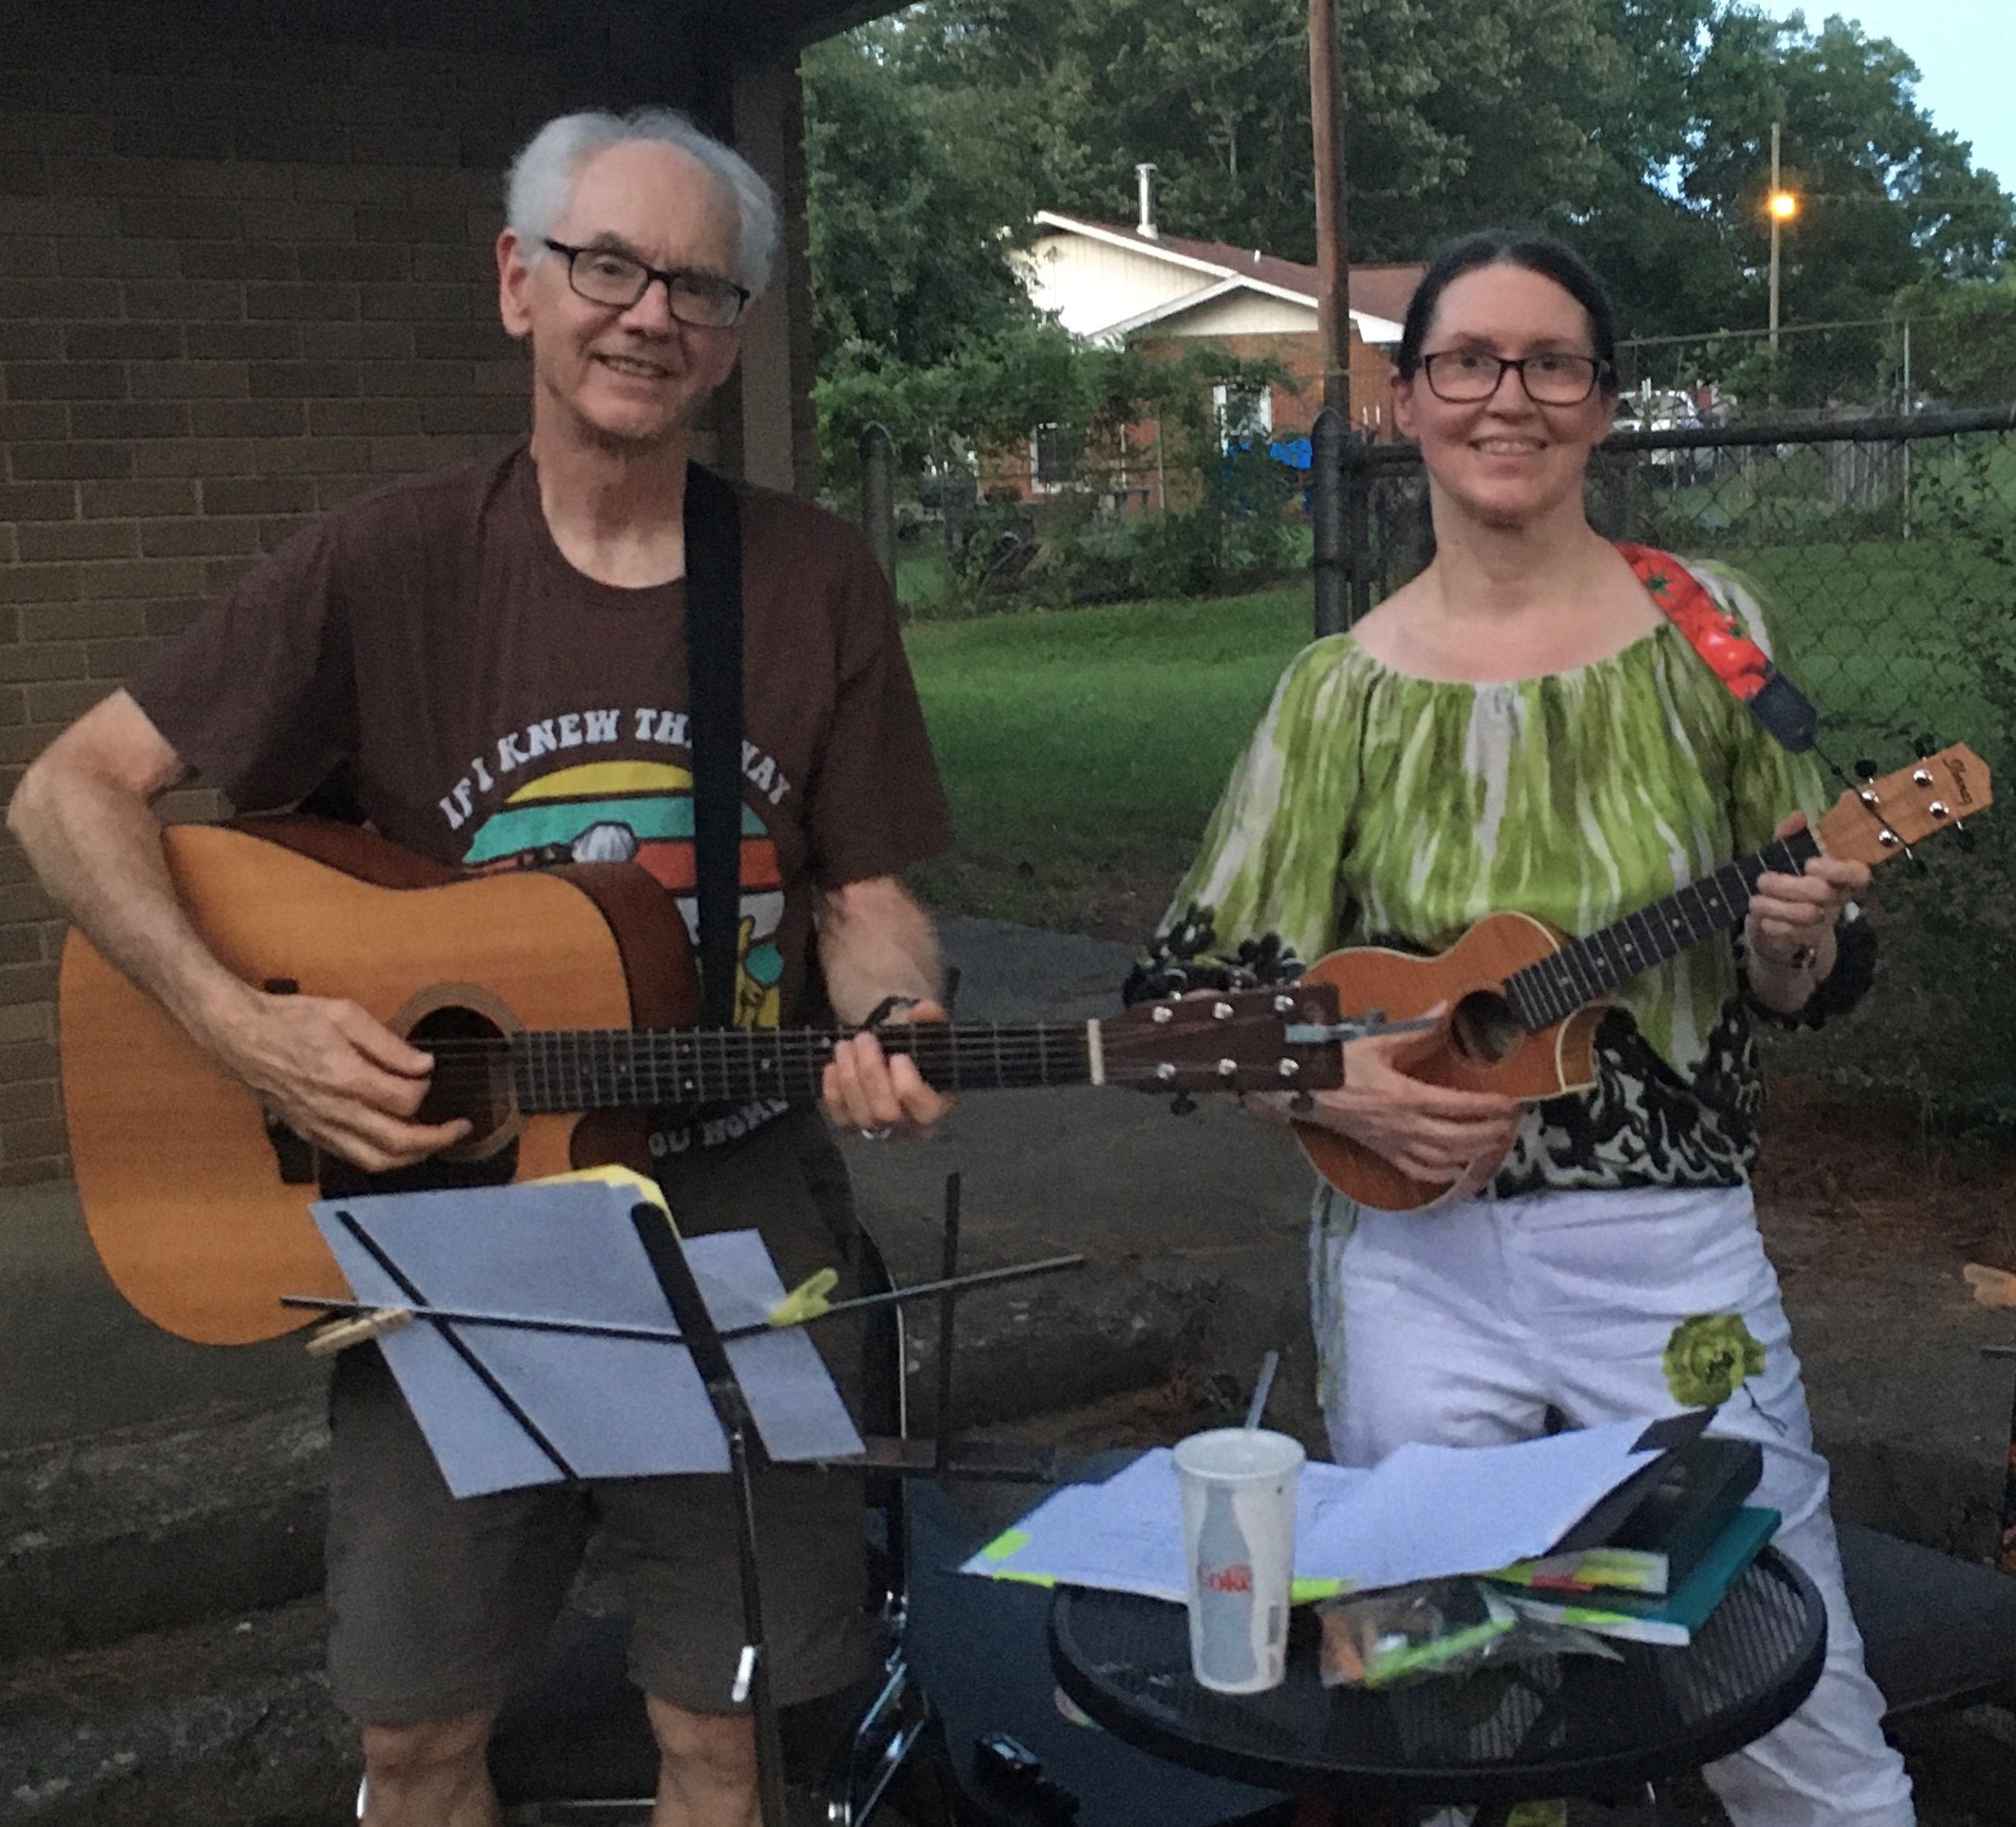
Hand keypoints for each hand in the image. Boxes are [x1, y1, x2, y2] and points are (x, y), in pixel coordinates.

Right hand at [207, 988, 471, 1172]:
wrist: (239, 1036)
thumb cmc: (290, 1020)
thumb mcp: (344, 1015)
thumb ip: (387, 1044)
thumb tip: (424, 1065)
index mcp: (345, 1077)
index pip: (404, 1100)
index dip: (426, 1089)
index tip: (429, 1073)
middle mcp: (334, 1110)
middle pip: (396, 1142)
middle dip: (436, 1139)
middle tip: (460, 1129)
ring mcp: (320, 1127)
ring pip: (375, 1160)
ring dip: (412, 1158)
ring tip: (434, 1143)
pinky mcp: (310, 1134)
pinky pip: (352, 1157)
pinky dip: (381, 1158)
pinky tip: (396, 1145)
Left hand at [822, 998, 953, 1138]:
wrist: (892, 1060)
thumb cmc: (915, 1050)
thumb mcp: (927, 1033)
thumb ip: (930, 1020)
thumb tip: (924, 1009)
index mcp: (937, 1107)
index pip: (925, 1110)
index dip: (908, 1084)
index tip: (898, 1056)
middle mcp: (910, 1127)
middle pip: (887, 1113)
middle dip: (871, 1073)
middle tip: (864, 1039)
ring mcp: (879, 1130)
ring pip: (861, 1115)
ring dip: (849, 1076)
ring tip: (845, 1045)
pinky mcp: (853, 1126)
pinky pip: (840, 1116)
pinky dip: (833, 1090)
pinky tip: (833, 1065)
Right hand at [1249, 1006, 1522, 1189]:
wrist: (1303, 1089)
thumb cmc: (1339, 1064)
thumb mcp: (1376, 1042)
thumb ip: (1415, 1030)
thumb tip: (1445, 1008)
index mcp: (1405, 1097)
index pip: (1458, 1106)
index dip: (1487, 1107)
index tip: (1510, 1103)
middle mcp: (1404, 1126)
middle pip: (1458, 1139)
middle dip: (1489, 1134)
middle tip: (1511, 1125)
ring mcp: (1394, 1144)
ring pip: (1443, 1159)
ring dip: (1473, 1155)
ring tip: (1494, 1145)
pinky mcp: (1383, 1153)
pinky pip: (1418, 1172)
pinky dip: (1443, 1175)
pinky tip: (1458, 1170)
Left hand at [1745, 810, 1867, 996]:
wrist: (1774, 923)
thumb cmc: (1785, 881)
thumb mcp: (1784, 856)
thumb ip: (1790, 837)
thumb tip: (1798, 816)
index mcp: (1837, 876)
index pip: (1858, 873)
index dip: (1838, 870)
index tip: (1810, 864)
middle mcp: (1835, 899)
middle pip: (1824, 893)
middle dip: (1790, 886)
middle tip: (1762, 880)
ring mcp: (1822, 921)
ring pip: (1808, 915)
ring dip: (1777, 906)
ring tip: (1755, 900)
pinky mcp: (1806, 940)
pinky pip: (1795, 935)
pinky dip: (1775, 926)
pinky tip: (1762, 920)